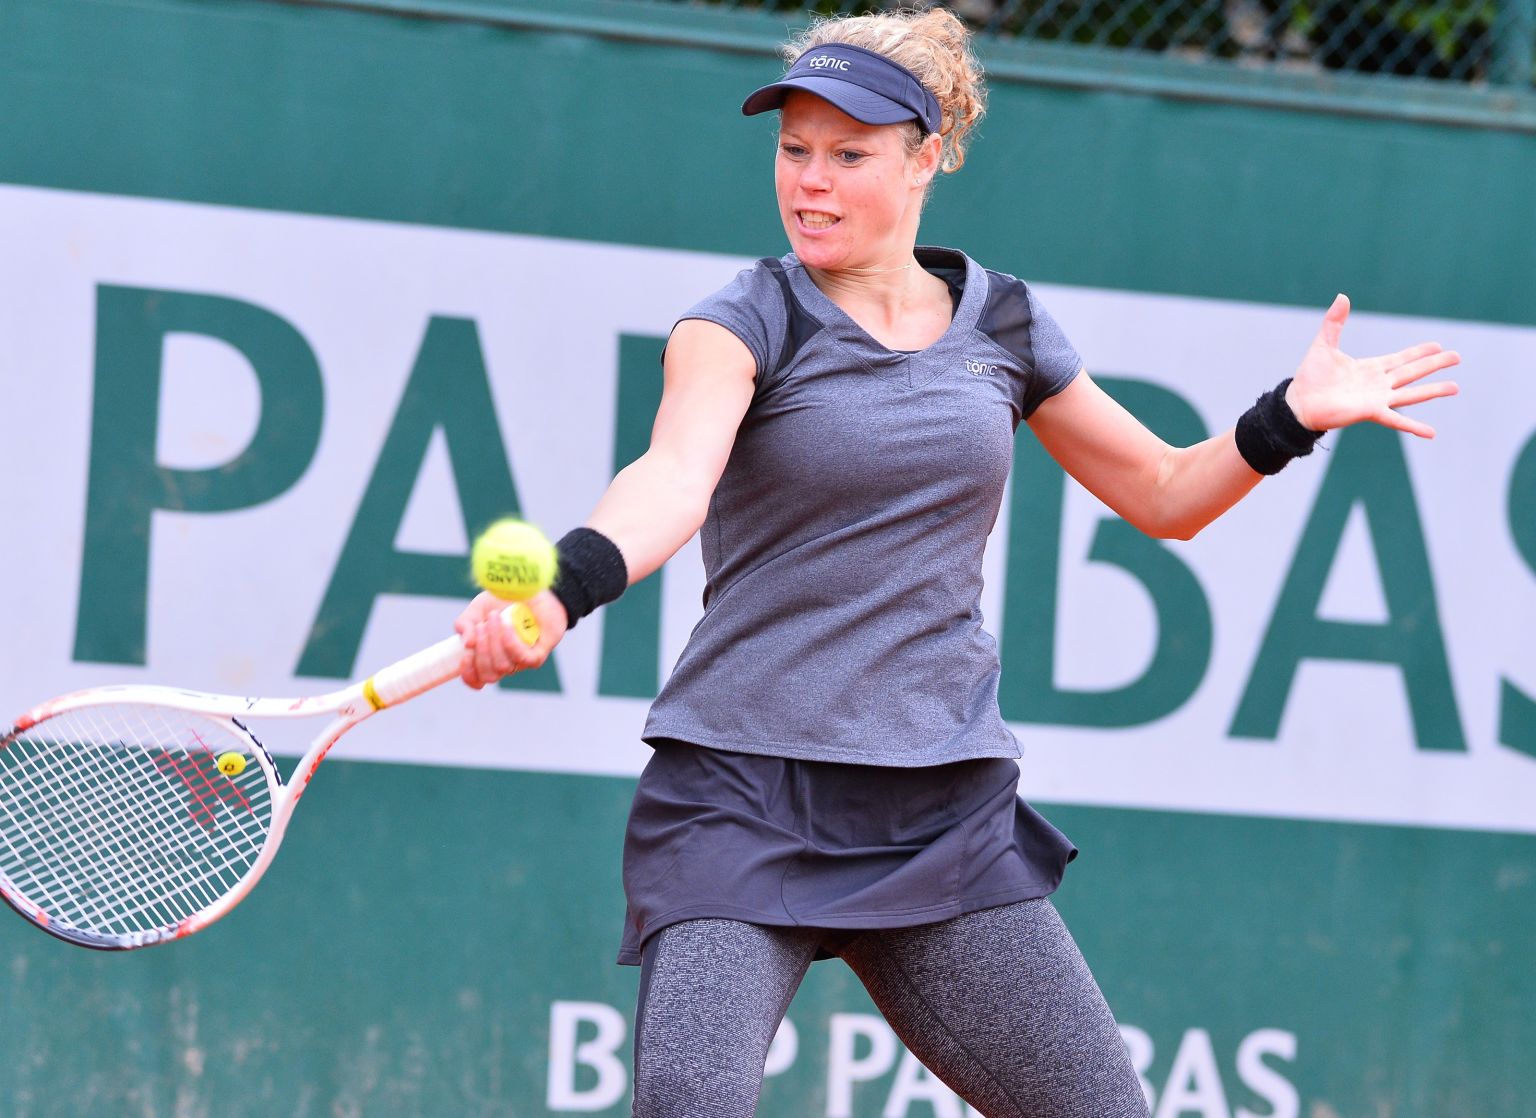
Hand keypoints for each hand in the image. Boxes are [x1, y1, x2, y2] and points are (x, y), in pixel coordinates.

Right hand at [454, 589, 568, 689]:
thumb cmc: (502, 601)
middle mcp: (506, 663)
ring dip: (494, 642)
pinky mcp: (538, 654)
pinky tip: (507, 626)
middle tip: (481, 626)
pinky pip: (523, 658)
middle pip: (489, 675)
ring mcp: (522, 661)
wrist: (530, 587)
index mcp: (489, 658)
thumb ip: (465, 624)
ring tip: (494, 617)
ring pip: (503, 666)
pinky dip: (511, 643)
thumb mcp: (477, 609)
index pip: (478, 681)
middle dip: (481, 652)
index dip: (469, 675)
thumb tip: (467, 644)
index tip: (464, 656)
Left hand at [1285, 294, 1459, 437]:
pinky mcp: (1371, 412)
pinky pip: (1397, 420)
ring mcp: (1377, 399)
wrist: (1298, 403)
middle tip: (1457, 357)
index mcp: (1370, 368)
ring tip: (1456, 388)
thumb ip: (1334, 322)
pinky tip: (1432, 433)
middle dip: (1435, 364)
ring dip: (1433, 390)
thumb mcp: (1324, 345)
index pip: (1401, 358)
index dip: (1419, 352)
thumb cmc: (1309, 377)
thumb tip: (1342, 296)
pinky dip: (1413, 426)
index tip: (1438, 345)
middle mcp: (1378, 384)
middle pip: (1412, 372)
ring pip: (1412, 394)